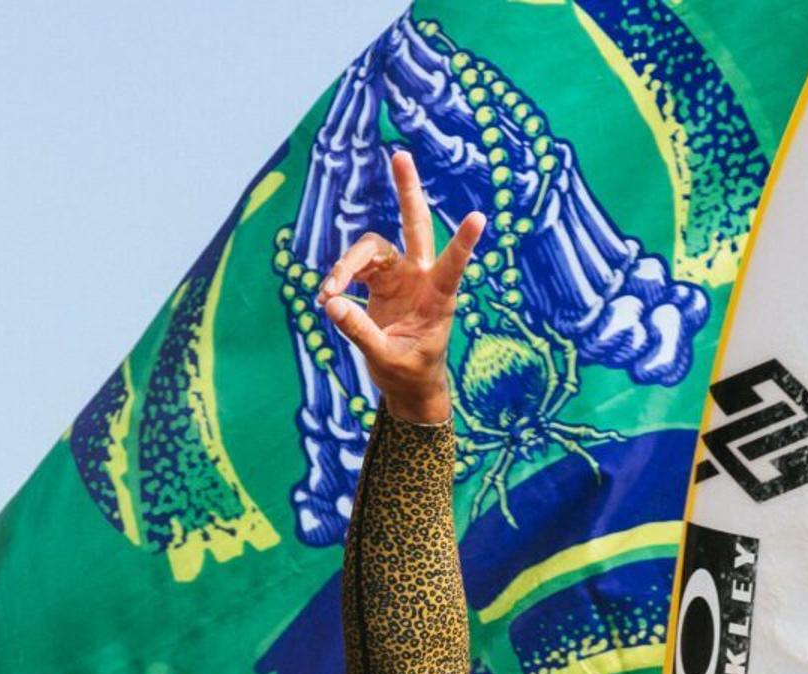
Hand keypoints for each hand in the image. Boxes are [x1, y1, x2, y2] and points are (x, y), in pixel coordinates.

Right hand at [316, 150, 483, 425]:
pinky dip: (338, 278)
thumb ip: (361, 332)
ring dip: (345, 265)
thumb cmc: (410, 373)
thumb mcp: (386, 359)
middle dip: (407, 191)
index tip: (480, 217)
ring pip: (371, 248)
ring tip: (327, 294)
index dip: (464, 242)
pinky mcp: (380, 282)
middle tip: (401, 155)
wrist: (408, 383)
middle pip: (414, 225)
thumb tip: (331, 305)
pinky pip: (355, 266)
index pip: (453, 265)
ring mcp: (400, 276)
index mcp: (438, 298)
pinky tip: (327, 298)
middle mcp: (420, 278)